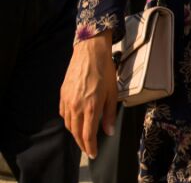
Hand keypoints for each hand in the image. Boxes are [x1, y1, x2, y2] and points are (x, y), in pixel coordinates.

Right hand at [60, 33, 116, 158]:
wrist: (89, 52)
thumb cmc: (105, 70)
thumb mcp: (113, 92)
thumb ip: (109, 114)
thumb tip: (109, 131)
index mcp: (90, 106)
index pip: (88, 134)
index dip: (90, 147)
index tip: (93, 153)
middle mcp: (76, 106)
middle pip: (76, 132)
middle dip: (82, 143)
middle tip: (88, 149)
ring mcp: (67, 101)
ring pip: (68, 125)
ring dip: (75, 133)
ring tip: (83, 137)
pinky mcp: (62, 95)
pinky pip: (64, 114)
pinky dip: (69, 121)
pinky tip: (75, 121)